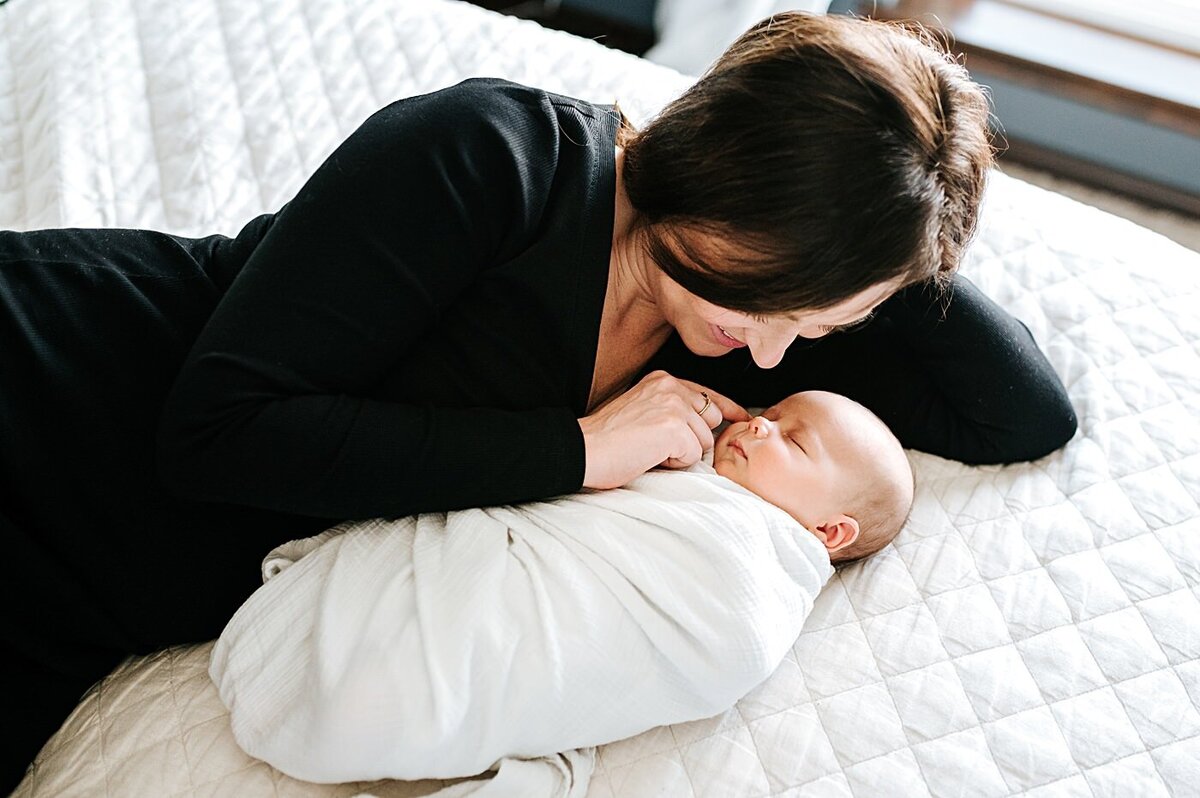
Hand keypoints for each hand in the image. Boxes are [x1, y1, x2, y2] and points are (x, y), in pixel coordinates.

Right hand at [577, 371, 749, 488]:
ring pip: (704, 441)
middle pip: (711, 419)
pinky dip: (675, 464)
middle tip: (659, 446)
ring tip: (650, 450)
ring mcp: (673, 405)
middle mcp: (670, 386)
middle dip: (694, 439)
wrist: (583, 450)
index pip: (708, 394)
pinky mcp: (673, 427)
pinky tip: (650, 457)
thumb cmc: (607, 439)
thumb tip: (704, 428)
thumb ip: (672, 410)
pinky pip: (693, 456)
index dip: (727, 409)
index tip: (741, 417)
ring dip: (682, 454)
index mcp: (662, 380)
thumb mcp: (643, 411)